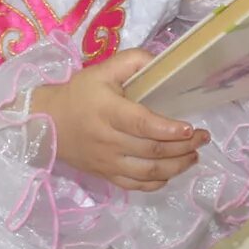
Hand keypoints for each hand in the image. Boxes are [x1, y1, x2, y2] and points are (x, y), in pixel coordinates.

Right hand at [28, 50, 207, 190]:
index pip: (141, 124)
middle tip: (203, 137)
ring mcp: (107, 161)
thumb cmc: (79, 94)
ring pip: (148, 172)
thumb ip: (133, 62)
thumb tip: (162, 62)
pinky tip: (171, 173)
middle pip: (152, 150)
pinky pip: (135, 186)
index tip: (189, 128)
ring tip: (194, 155)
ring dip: (177, 166)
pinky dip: (157, 182)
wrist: (45, 123)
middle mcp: (108, 140)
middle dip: (183, 146)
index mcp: (108, 111)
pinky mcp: (105, 175)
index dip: (167, 128)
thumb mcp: (102, 70)